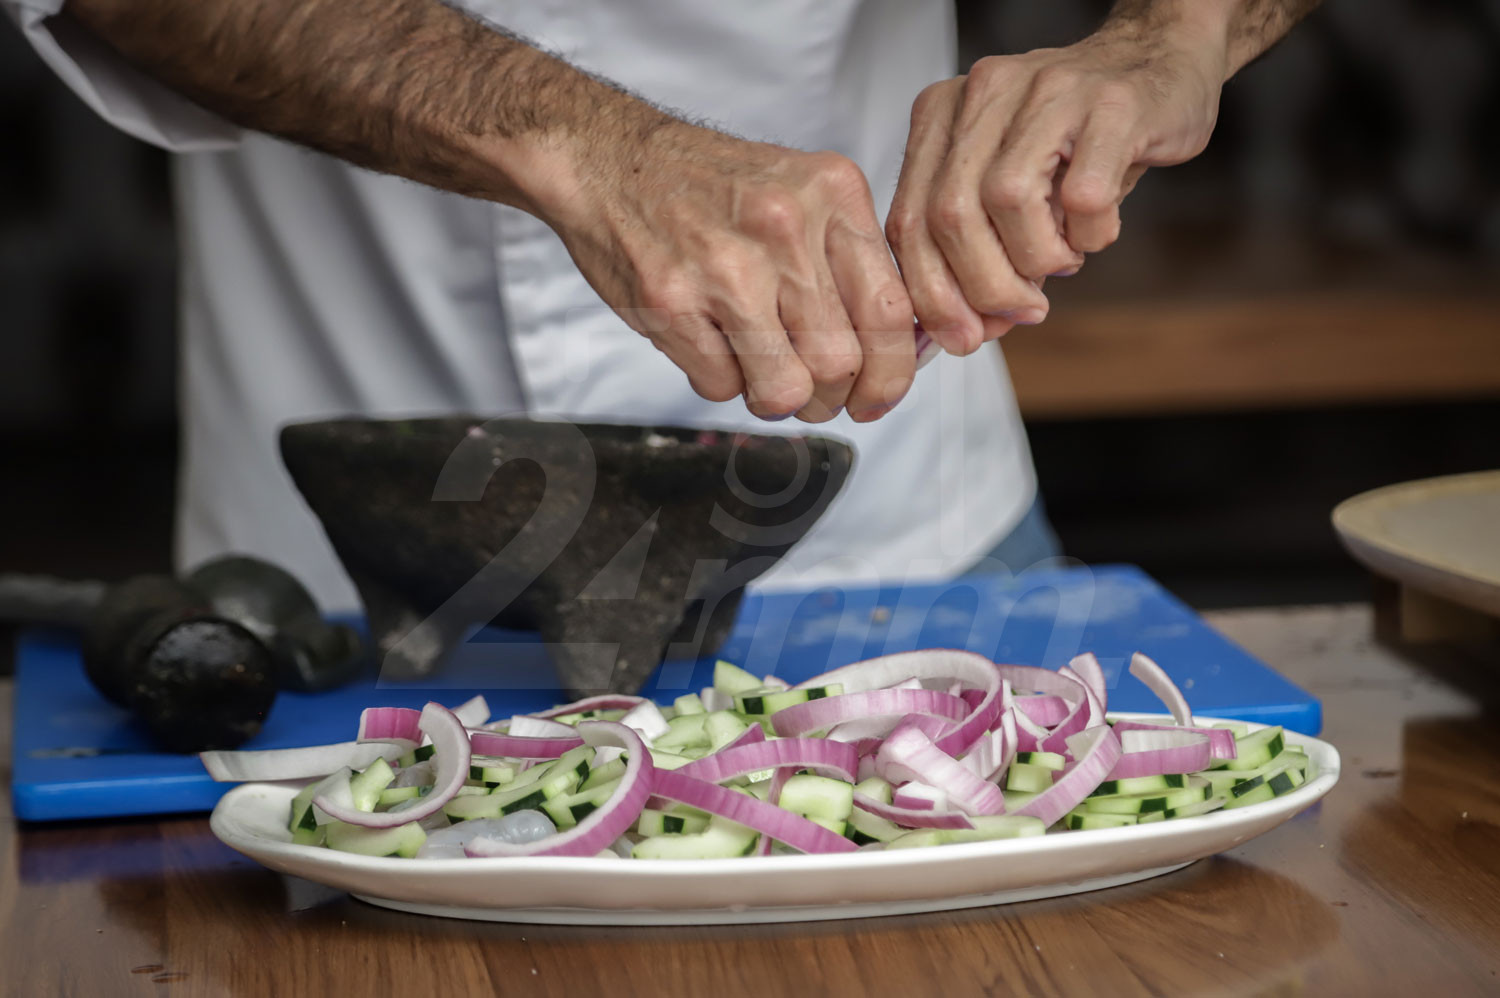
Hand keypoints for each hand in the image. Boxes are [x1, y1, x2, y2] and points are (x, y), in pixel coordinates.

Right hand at [535, 116, 915, 422]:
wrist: (610, 159)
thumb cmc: (707, 187)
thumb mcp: (801, 195)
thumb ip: (850, 263)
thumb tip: (896, 350)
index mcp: (831, 194)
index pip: (889, 313)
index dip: (890, 374)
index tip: (877, 396)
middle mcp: (785, 227)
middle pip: (839, 363)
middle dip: (828, 397)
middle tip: (811, 390)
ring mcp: (725, 266)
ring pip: (785, 388)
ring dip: (775, 398)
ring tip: (759, 371)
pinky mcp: (671, 301)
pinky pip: (721, 386)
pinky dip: (720, 381)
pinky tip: (710, 342)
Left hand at [886, 16, 1228, 354]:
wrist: (1158, 65)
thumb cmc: (1076, 140)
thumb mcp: (1008, 185)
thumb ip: (976, 248)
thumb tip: (967, 330)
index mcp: (942, 113)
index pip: (909, 219)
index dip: (932, 294)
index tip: (963, 337)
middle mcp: (984, 92)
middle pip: (950, 215)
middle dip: (983, 286)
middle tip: (1022, 311)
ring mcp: (1047, 90)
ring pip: (1007, 200)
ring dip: (1036, 258)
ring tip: (1062, 261)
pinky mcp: (1111, 105)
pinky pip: (1083, 195)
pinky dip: (1089, 235)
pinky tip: (1096, 232)